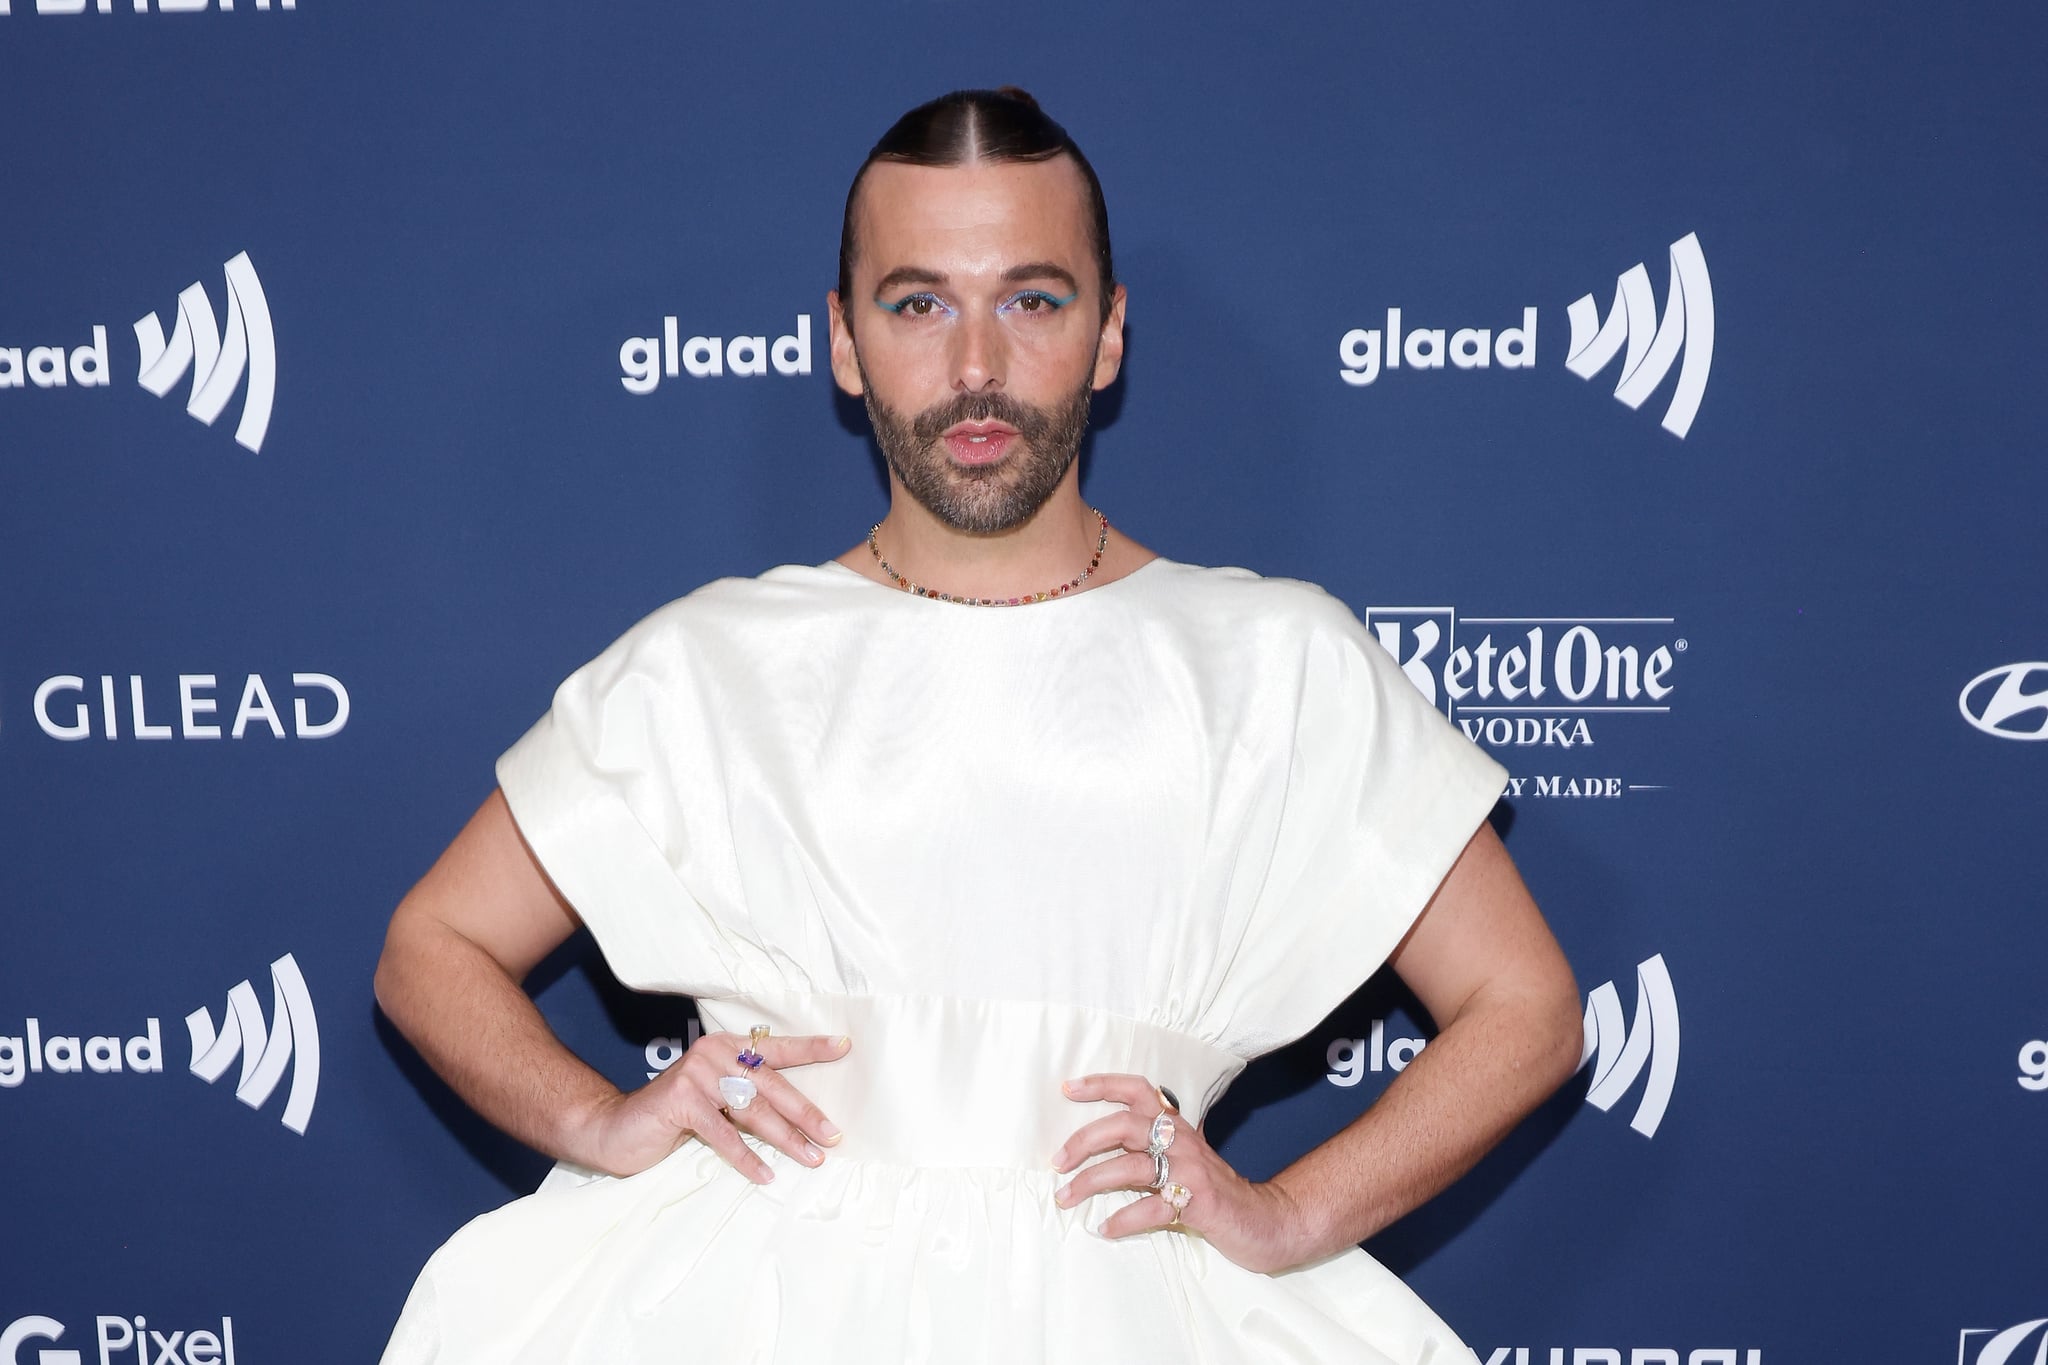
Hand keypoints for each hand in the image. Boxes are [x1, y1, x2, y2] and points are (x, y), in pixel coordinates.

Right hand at [577, 1031, 850, 1181]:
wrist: (615, 1127)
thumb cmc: (674, 1116)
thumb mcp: (714, 1098)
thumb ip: (745, 1096)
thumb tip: (798, 1119)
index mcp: (726, 1047)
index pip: (776, 1047)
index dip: (810, 1048)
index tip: (844, 1047)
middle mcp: (713, 1054)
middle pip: (770, 1084)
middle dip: (805, 1112)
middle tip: (833, 1134)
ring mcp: (696, 1075)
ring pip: (752, 1109)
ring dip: (785, 1138)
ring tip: (811, 1158)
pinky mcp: (680, 1101)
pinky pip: (722, 1134)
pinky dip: (746, 1157)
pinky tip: (765, 1174)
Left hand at [1050, 1073, 1315, 1273]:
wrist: (1266, 1219)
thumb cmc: (1214, 1190)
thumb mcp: (1184, 1158)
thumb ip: (1149, 1148)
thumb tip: (1096, 1151)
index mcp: (1176, 1126)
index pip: (1138, 1089)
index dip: (1102, 1084)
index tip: (1067, 1088)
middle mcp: (1182, 1141)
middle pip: (1125, 1126)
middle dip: (1084, 1141)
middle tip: (1057, 1162)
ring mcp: (1191, 1171)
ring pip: (1132, 1167)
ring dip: (1092, 1182)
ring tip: (1066, 1197)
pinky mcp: (1198, 1202)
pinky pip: (1153, 1208)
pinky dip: (1125, 1219)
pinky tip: (1105, 1228)